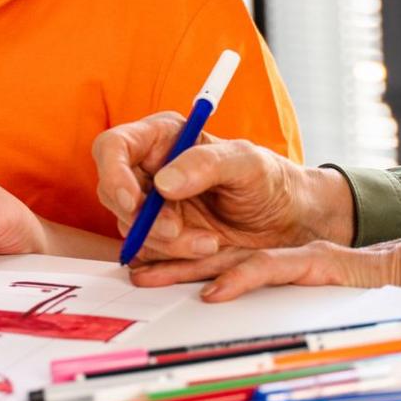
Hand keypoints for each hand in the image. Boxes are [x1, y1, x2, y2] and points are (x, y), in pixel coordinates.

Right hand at [91, 113, 352, 265]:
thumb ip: (205, 164)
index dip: (113, 173)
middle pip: (113, 193)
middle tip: (177, 231)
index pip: (113, 147)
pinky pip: (145, 256)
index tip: (134, 202)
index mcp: (163, 139)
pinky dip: (168, 262)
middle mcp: (151, 171)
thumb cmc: (269, 181)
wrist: (288, 223)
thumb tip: (163, 182)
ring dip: (165, 244)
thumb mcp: (246, 163)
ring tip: (209, 243)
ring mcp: (152, 208)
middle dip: (142, 219)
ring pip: (130, 230)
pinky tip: (203, 253)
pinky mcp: (160, 241)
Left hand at [141, 233, 400, 301]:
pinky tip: (214, 292)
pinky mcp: (311, 263)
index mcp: (262, 251)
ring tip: (151, 275)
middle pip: (209, 250)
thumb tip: (213, 295)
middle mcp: (270, 248)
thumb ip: (259, 278)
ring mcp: (288, 253)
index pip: (210, 251)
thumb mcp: (297, 279)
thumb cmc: (349, 280)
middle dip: (167, 259)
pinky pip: (270, 269)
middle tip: (130, 271)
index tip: (141, 268)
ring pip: (228, 255)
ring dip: (187, 265)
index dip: (175, 258)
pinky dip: (240, 280)